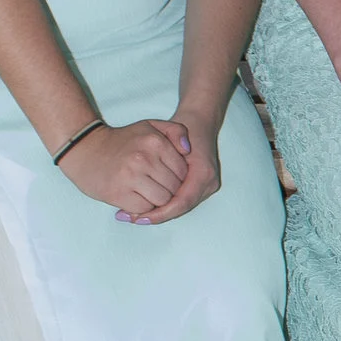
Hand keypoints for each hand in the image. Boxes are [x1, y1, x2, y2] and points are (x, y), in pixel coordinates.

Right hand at [59, 119, 193, 220]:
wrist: (85, 148)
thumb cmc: (122, 140)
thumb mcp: (150, 126)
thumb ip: (175, 131)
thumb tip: (189, 150)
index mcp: (155, 142)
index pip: (183, 171)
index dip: (180, 178)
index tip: (168, 176)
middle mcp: (144, 158)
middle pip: (174, 187)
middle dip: (170, 190)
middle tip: (157, 186)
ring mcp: (130, 176)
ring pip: (162, 200)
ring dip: (157, 200)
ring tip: (148, 192)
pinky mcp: (118, 193)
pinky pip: (144, 208)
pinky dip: (143, 207)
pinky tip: (136, 197)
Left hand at [135, 100, 225, 225]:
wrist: (202, 122)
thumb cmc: (185, 128)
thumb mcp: (171, 135)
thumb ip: (163, 159)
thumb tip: (155, 174)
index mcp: (203, 173)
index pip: (181, 202)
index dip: (160, 212)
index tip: (139, 216)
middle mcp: (209, 183)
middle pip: (180, 208)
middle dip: (156, 215)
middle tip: (131, 218)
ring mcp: (208, 186)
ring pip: (179, 208)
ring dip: (157, 213)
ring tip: (133, 216)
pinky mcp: (202, 188)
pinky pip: (181, 202)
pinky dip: (163, 207)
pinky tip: (143, 210)